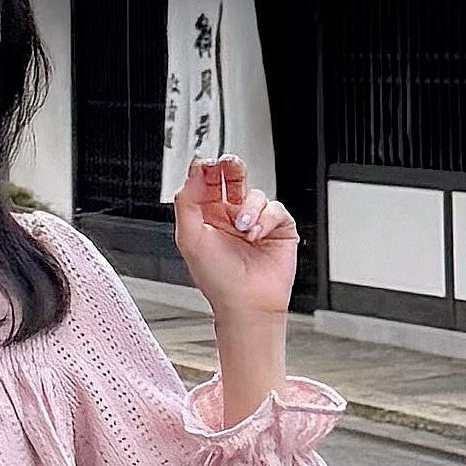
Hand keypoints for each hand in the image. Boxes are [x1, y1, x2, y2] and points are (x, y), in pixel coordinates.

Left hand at [171, 157, 297, 329]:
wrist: (245, 303)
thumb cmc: (217, 279)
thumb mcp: (189, 237)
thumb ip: (187, 200)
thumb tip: (194, 171)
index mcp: (208, 216)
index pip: (208, 182)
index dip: (208, 169)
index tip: (206, 163)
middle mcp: (231, 216)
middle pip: (234, 178)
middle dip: (232, 167)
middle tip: (230, 164)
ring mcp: (255, 221)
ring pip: (256, 193)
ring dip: (249, 209)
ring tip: (243, 229)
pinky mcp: (278, 228)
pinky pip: (276, 208)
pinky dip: (266, 219)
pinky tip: (257, 235)